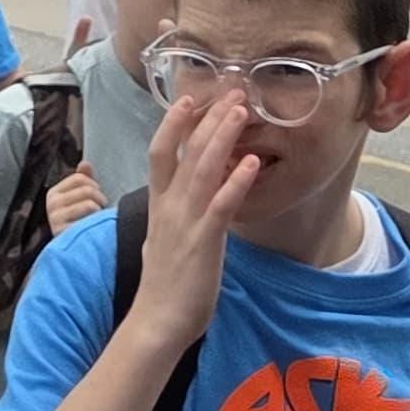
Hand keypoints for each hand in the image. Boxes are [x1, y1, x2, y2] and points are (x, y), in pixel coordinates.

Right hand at [44, 163, 106, 236]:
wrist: (73, 250)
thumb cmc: (78, 221)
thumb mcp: (79, 199)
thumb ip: (82, 180)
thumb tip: (85, 163)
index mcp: (54, 193)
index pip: (80, 178)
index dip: (94, 185)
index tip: (96, 197)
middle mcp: (51, 204)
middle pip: (87, 190)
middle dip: (99, 198)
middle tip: (99, 210)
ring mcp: (56, 218)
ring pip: (89, 204)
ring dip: (99, 211)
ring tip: (97, 219)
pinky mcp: (64, 232)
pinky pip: (88, 219)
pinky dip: (95, 222)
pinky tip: (92, 228)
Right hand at [133, 86, 258, 356]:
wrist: (157, 320)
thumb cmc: (164, 283)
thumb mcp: (162, 237)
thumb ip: (172, 212)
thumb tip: (182, 197)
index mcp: (159, 203)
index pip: (161, 151)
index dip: (173, 121)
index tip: (189, 97)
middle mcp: (169, 206)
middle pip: (185, 150)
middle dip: (208, 117)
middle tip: (230, 90)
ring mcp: (186, 222)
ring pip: (203, 168)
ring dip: (223, 136)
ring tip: (241, 110)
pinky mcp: (204, 241)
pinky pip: (221, 204)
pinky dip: (236, 181)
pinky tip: (252, 162)